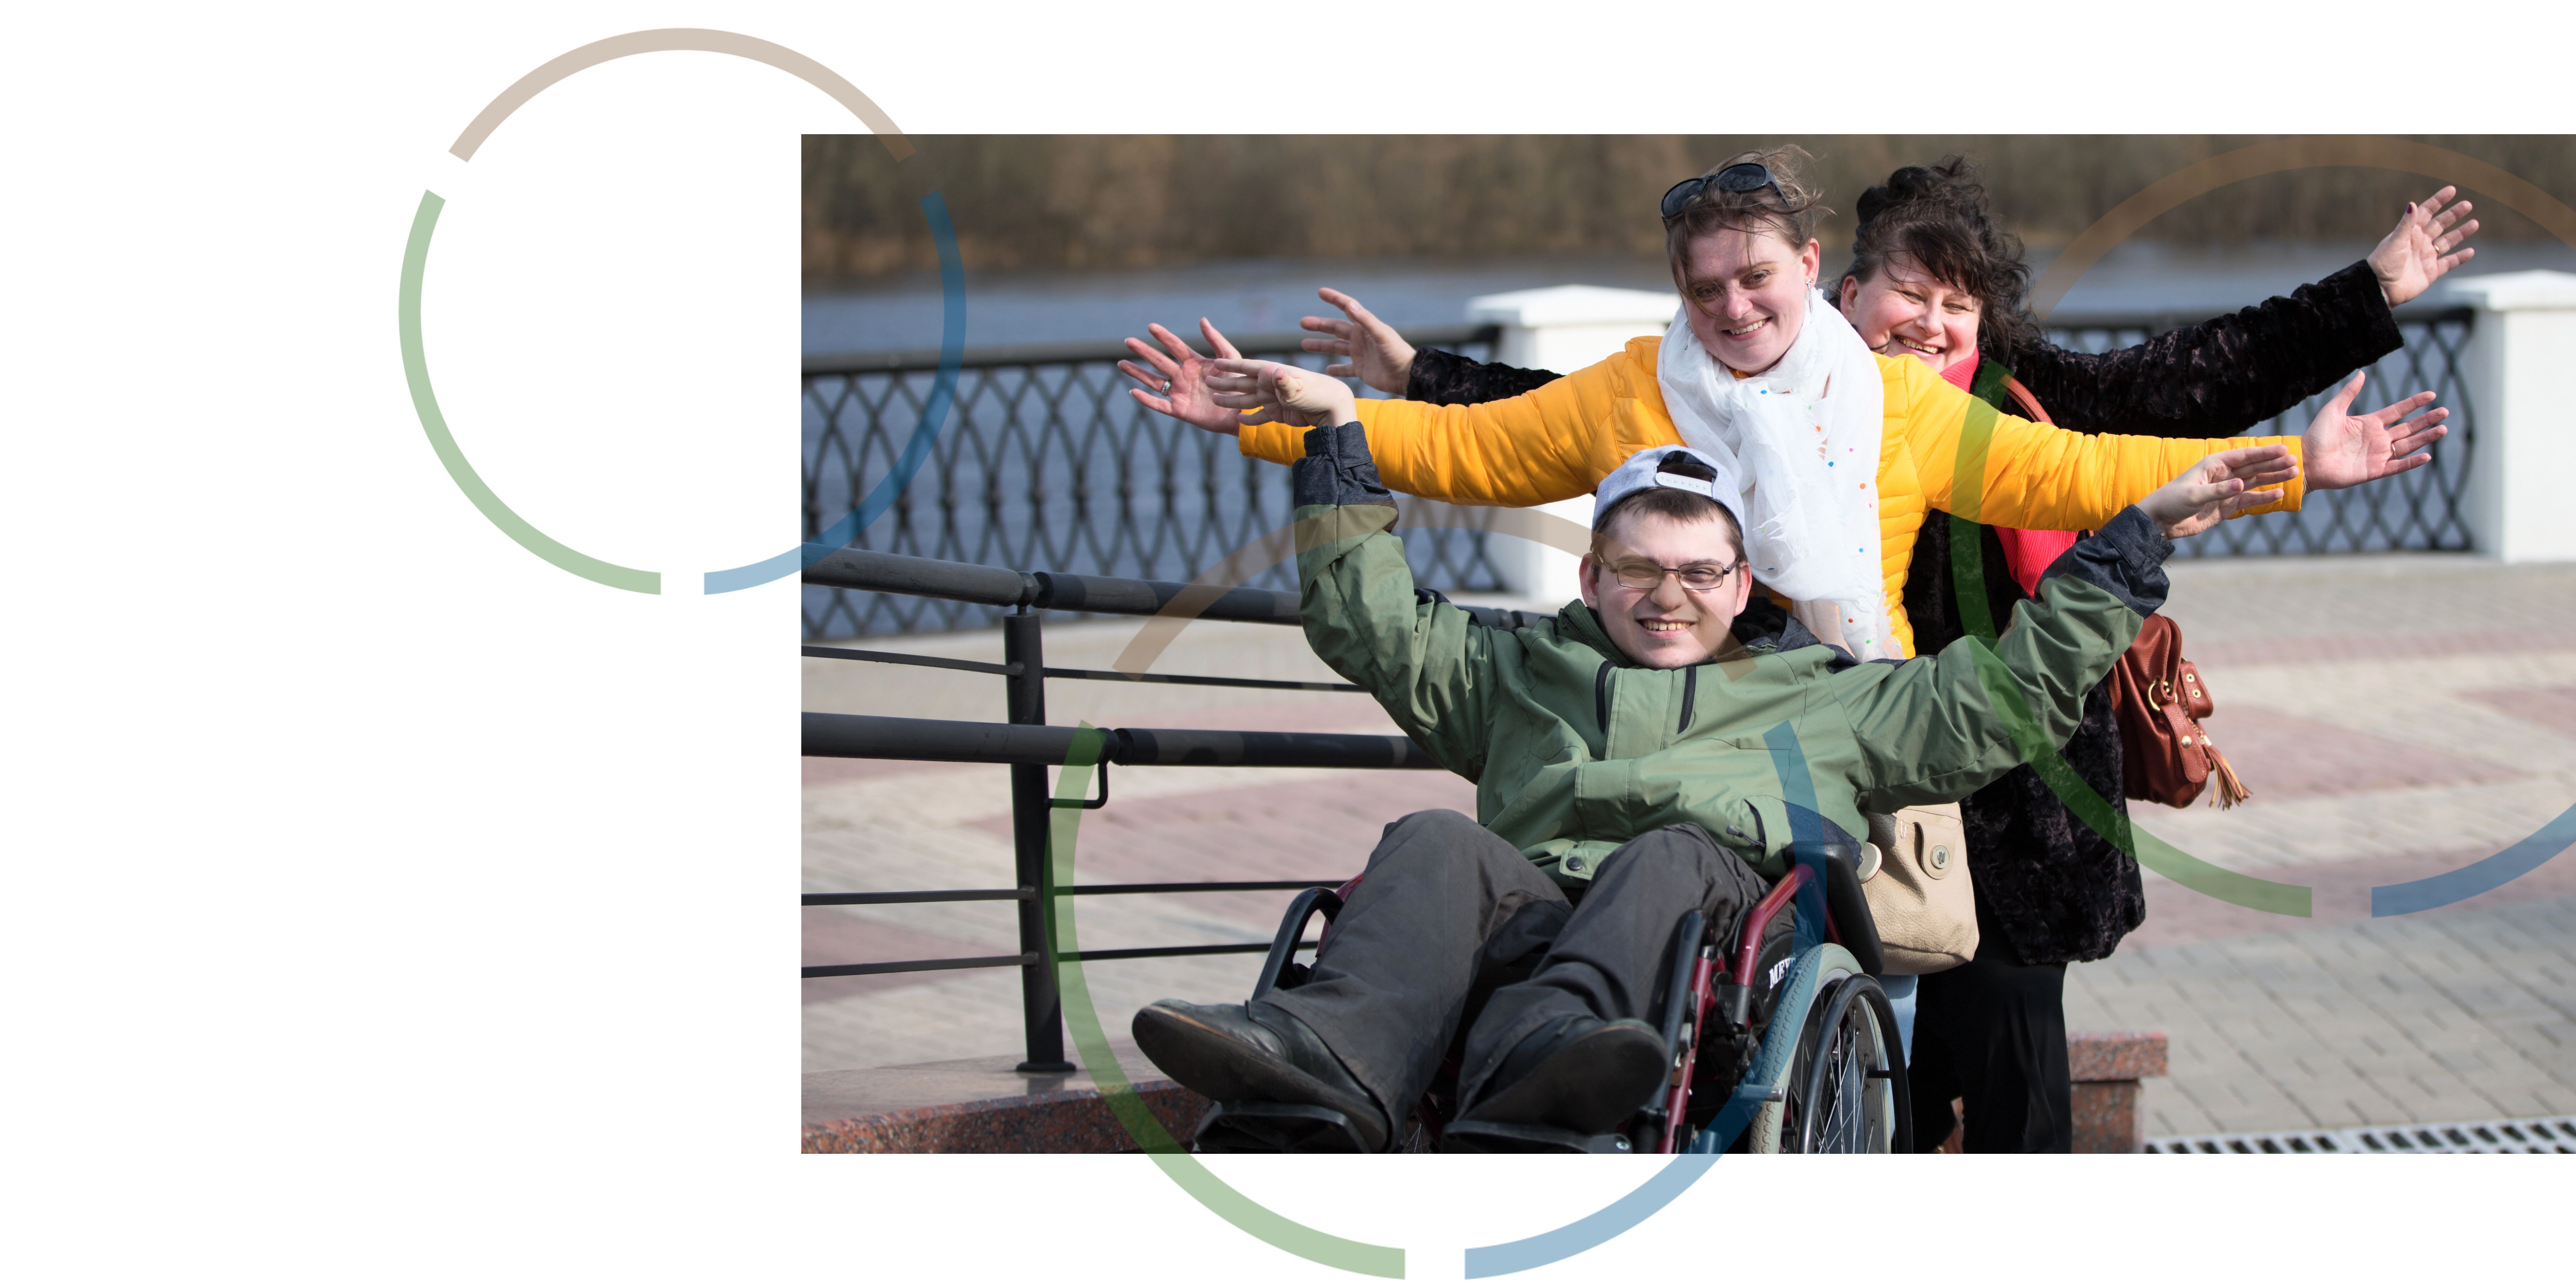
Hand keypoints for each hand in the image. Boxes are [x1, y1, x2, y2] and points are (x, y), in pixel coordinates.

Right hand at [1120, 319, 1244, 435]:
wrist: (1243, 412)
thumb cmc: (1240, 385)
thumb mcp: (1230, 359)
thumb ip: (1216, 340)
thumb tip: (1202, 320)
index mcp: (1195, 363)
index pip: (1175, 346)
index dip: (1163, 336)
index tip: (1151, 326)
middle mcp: (1184, 376)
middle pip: (1159, 361)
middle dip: (1144, 351)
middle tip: (1128, 341)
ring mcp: (1180, 393)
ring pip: (1154, 381)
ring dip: (1137, 372)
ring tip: (1121, 363)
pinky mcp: (1179, 410)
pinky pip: (1159, 404)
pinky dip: (1146, 399)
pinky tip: (1133, 392)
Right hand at [1208, 357, 1357, 428]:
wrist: (1334, 410)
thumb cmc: (1319, 394)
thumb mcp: (1301, 387)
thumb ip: (1285, 382)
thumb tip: (1275, 372)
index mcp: (1274, 373)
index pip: (1248, 367)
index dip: (1231, 365)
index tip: (1216, 363)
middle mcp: (1272, 384)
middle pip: (1243, 383)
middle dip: (1225, 383)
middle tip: (1207, 382)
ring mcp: (1274, 399)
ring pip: (1247, 400)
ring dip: (1232, 400)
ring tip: (1215, 400)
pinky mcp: (1279, 412)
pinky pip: (1260, 416)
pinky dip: (1250, 419)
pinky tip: (1239, 420)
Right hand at [1300, 288, 1417, 393]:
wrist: (1406, 375)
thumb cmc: (1396, 352)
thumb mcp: (1381, 334)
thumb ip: (1365, 319)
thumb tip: (1349, 305)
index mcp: (1364, 327)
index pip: (1347, 308)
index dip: (1334, 299)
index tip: (1321, 292)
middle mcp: (1360, 338)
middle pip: (1335, 328)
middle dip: (1319, 325)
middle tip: (1303, 322)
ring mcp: (1359, 354)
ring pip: (1335, 348)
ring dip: (1321, 345)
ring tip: (1304, 344)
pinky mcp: (1361, 369)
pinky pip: (1345, 369)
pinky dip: (1336, 369)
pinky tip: (1326, 369)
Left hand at [2140, 446, 2292, 538]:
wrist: (2162, 521)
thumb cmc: (2172, 501)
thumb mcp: (2194, 495)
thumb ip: (2218, 490)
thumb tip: (2242, 485)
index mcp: (2214, 464)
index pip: (2244, 456)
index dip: (2264, 453)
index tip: (2284, 449)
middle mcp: (2223, 475)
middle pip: (2253, 466)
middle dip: (2274, 463)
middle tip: (2295, 461)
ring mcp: (2227, 490)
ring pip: (2255, 481)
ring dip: (2273, 477)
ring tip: (2293, 473)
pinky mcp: (2227, 506)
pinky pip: (2249, 500)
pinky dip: (2263, 497)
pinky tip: (2278, 493)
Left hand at [2300, 373, 2446, 490]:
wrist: (2306, 461)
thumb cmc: (2316, 436)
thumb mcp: (2333, 410)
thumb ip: (2349, 393)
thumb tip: (2361, 373)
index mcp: (2369, 423)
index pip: (2398, 411)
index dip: (2414, 403)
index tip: (2431, 394)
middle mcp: (2377, 438)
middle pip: (2409, 427)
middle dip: (2427, 420)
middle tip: (2445, 411)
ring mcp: (2377, 455)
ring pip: (2408, 445)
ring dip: (2425, 438)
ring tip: (2443, 429)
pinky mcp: (2374, 471)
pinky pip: (2397, 466)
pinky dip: (2412, 462)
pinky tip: (2426, 455)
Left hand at [2368, 186, 2477, 306]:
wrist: (2380, 288)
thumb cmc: (2383, 263)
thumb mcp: (2395, 241)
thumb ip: (2406, 224)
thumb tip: (2413, 203)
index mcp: (2410, 232)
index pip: (2427, 212)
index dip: (2438, 201)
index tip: (2452, 190)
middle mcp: (2419, 242)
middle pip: (2440, 225)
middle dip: (2453, 215)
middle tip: (2467, 205)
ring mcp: (2426, 257)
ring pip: (2447, 242)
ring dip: (2461, 233)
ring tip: (2475, 223)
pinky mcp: (2431, 272)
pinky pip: (2449, 263)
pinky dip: (2460, 258)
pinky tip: (2470, 251)